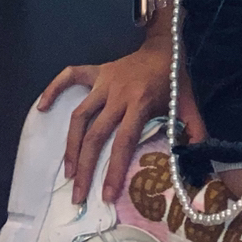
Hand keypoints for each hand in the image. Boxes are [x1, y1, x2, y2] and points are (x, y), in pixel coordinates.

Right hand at [37, 35, 203, 204]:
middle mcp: (118, 94)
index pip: (124, 142)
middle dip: (85, 168)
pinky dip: (54, 89)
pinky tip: (41, 108)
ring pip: (79, 116)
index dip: (113, 170)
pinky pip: (70, 76)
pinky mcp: (96, 71)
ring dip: (70, 145)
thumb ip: (194, 129)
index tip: (106, 196)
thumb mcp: (187, 103)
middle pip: (96, 135)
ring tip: (67, 171)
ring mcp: (104, 81)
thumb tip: (200, 159)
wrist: (165, 44)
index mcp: (141, 103)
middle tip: (78, 196)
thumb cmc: (174, 78)